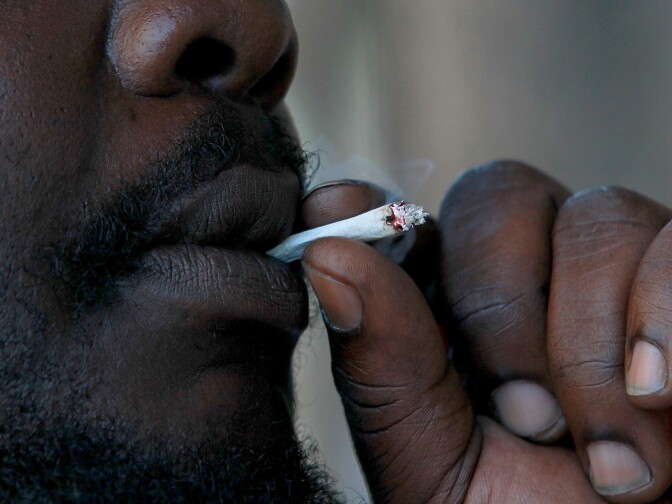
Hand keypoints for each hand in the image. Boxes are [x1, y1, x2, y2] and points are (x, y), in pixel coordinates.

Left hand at [300, 164, 671, 502]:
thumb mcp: (432, 463)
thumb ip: (381, 364)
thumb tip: (325, 254)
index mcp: (456, 312)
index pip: (409, 219)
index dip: (370, 209)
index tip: (329, 213)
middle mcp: (536, 276)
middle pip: (497, 193)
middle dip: (498, 301)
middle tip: (521, 415)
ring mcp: (620, 276)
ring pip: (595, 216)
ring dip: (585, 342)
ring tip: (602, 454)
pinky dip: (662, 322)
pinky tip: (657, 398)